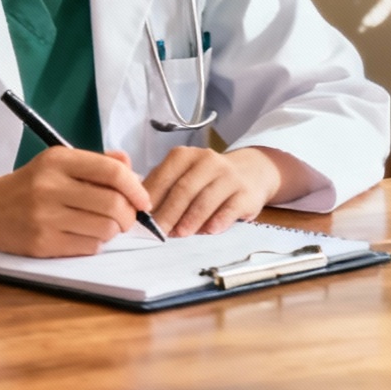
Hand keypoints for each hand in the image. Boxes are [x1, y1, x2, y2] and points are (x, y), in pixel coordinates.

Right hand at [0, 148, 150, 256]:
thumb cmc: (30, 185)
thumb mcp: (59, 163)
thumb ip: (97, 163)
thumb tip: (131, 168)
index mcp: (58, 161)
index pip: (112, 172)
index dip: (136, 188)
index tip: (143, 199)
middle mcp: (50, 187)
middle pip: (113, 204)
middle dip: (129, 215)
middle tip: (127, 217)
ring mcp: (45, 217)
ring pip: (105, 228)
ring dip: (113, 230)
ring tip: (104, 225)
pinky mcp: (42, 243)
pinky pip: (88, 246)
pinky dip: (95, 243)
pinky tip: (84, 235)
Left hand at [143, 147, 284, 236]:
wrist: (252, 171)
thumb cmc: (208, 178)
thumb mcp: (184, 174)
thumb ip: (163, 188)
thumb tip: (138, 213)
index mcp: (185, 156)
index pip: (164, 177)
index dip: (151, 198)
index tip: (140, 218)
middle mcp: (208, 161)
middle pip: (184, 189)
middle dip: (168, 212)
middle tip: (157, 231)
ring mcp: (229, 176)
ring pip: (206, 198)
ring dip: (191, 218)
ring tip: (179, 233)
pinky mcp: (246, 193)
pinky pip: (231, 207)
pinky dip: (219, 219)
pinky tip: (210, 230)